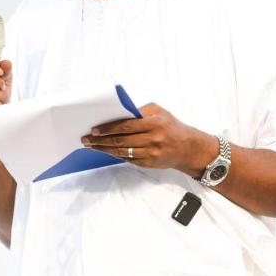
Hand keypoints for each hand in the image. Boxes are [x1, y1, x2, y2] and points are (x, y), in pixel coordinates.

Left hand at [81, 103, 217, 177]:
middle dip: (101, 140)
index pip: (126, 126)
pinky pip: (129, 159)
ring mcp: (151, 153)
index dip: (108, 128)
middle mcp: (153, 139)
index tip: (94, 129)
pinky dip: (116, 155)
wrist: (188, 148)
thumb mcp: (159, 112)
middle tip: (87, 139)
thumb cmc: (171, 126)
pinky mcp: (150, 163)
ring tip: (92, 146)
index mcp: (154, 123)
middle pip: (121, 140)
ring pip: (122, 152)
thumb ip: (140, 111)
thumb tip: (118, 115)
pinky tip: (106, 152)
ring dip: (104, 150)